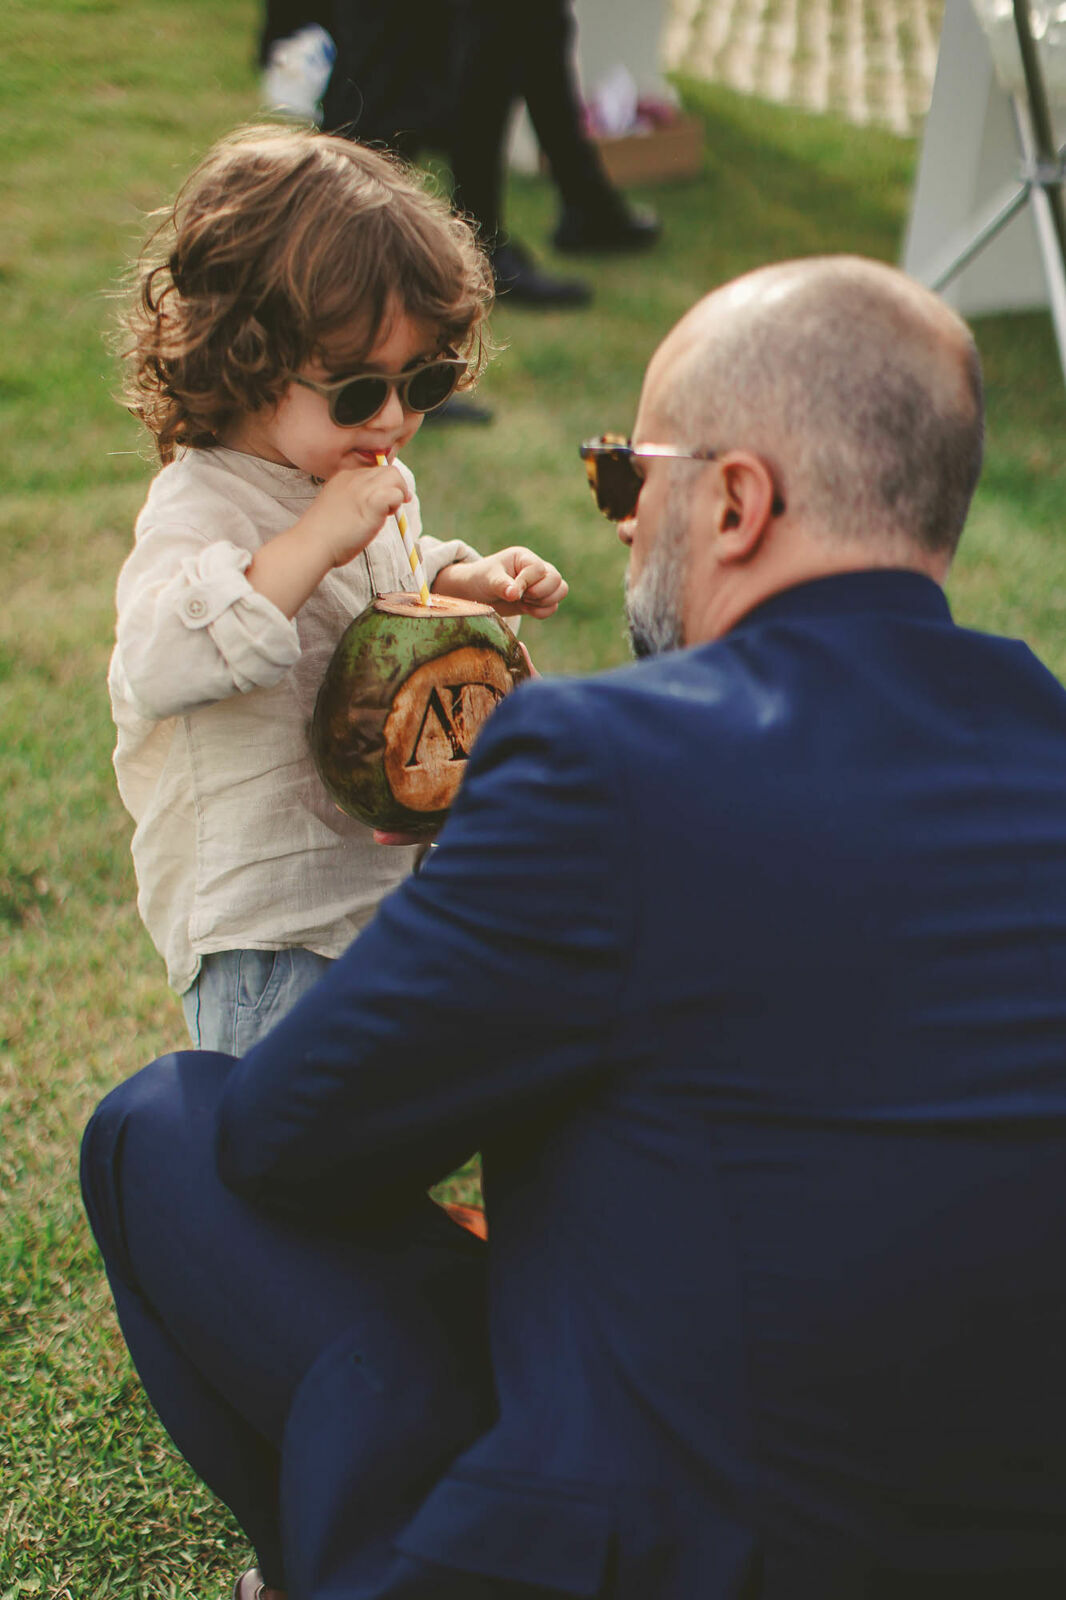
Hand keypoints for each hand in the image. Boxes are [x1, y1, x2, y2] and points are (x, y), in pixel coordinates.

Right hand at [301, 463, 410, 569]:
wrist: (312, 543)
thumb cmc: (323, 534)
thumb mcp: (337, 507)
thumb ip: (354, 502)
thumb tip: (376, 508)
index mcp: (343, 477)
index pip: (374, 471)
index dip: (384, 485)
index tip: (384, 502)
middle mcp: (354, 477)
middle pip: (388, 470)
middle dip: (396, 487)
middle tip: (391, 509)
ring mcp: (363, 488)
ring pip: (395, 476)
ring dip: (398, 494)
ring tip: (387, 513)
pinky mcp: (372, 501)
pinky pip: (396, 493)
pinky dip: (397, 503)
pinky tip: (386, 517)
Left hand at [435, 547, 567, 617]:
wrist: (477, 593)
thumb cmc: (481, 579)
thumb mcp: (488, 579)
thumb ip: (502, 585)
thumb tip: (514, 594)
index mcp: (524, 558)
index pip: (539, 569)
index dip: (527, 583)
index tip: (511, 593)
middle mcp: (537, 568)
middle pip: (557, 580)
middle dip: (539, 594)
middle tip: (521, 597)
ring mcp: (541, 583)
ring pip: (560, 591)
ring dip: (543, 603)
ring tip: (522, 602)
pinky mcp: (540, 599)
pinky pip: (553, 607)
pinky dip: (541, 612)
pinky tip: (524, 608)